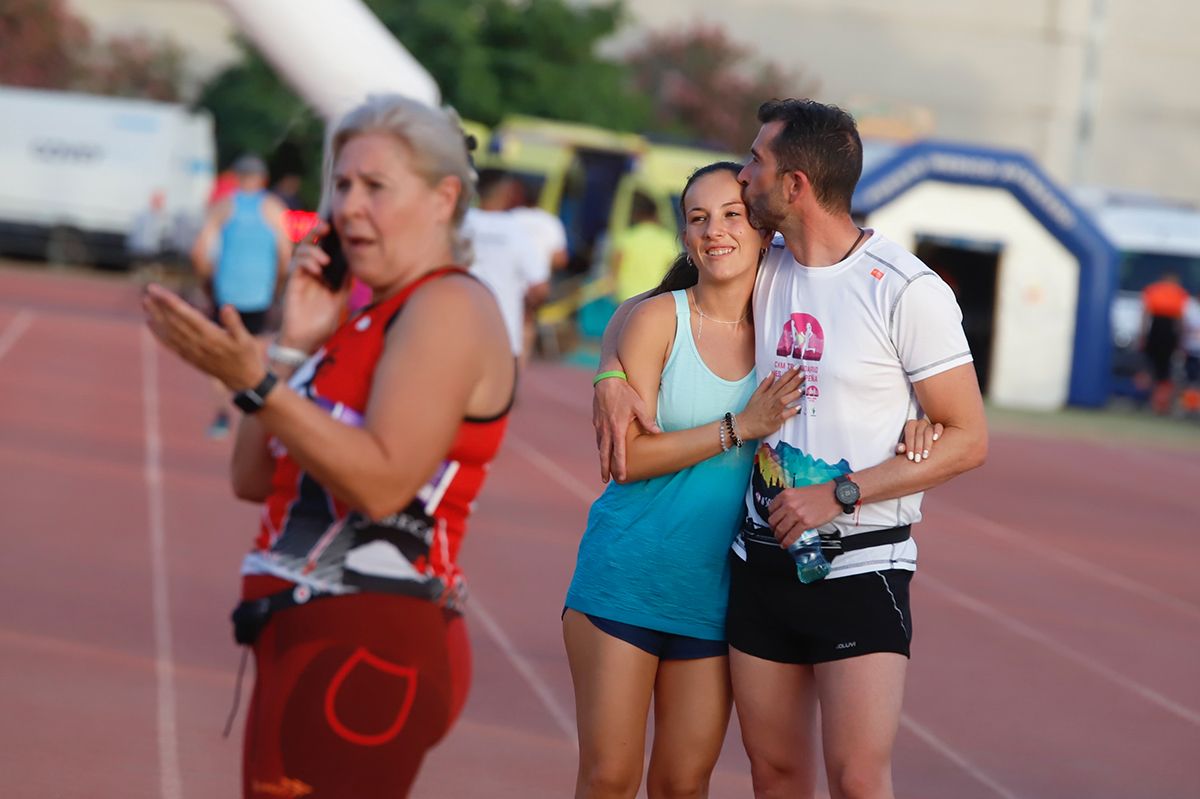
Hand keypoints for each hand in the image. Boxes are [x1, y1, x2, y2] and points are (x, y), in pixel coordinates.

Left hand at [142, 283, 263, 390]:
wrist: (242, 380)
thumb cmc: (246, 355)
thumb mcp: (246, 339)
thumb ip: (235, 323)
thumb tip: (227, 307)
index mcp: (211, 336)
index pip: (186, 315)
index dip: (170, 302)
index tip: (156, 290)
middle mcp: (197, 343)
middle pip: (174, 322)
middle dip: (159, 306)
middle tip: (148, 291)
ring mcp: (191, 352)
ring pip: (169, 332)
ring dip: (156, 317)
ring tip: (145, 302)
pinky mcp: (189, 357)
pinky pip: (170, 344)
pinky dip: (159, 333)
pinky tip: (150, 323)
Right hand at [278, 222, 350, 352]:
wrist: (309, 340)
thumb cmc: (324, 320)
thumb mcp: (341, 297)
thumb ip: (346, 279)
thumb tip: (355, 260)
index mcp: (322, 271)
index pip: (323, 244)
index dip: (326, 232)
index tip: (336, 222)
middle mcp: (309, 270)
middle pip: (310, 242)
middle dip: (316, 231)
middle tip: (326, 227)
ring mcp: (300, 276)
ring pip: (301, 251)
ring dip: (313, 251)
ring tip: (325, 261)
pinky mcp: (292, 284)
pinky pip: (296, 265)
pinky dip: (306, 263)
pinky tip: (317, 269)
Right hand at [593, 377, 659, 482]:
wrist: (606, 381)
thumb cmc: (625, 393)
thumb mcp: (639, 405)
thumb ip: (647, 421)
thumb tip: (658, 433)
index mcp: (617, 428)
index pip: (618, 452)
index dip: (619, 465)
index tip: (620, 477)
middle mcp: (606, 430)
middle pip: (604, 454)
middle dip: (605, 468)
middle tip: (605, 480)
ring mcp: (599, 426)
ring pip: (600, 446)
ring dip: (602, 458)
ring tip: (605, 468)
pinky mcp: (596, 421)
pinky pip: (598, 437)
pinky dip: (601, 446)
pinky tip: (603, 450)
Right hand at [735, 368, 803, 439]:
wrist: (744, 425)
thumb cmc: (751, 410)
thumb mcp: (756, 394)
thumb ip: (765, 383)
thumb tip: (772, 373)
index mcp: (768, 394)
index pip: (780, 381)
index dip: (789, 374)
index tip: (797, 367)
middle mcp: (771, 400)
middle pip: (784, 388)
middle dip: (794, 380)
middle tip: (803, 373)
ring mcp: (773, 410)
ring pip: (784, 400)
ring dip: (793, 394)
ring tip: (802, 389)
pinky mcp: (774, 421)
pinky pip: (784, 415)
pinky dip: (790, 411)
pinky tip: (798, 408)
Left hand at [767, 484, 840, 548]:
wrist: (834, 495)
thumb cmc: (820, 493)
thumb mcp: (799, 491)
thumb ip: (789, 500)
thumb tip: (783, 511)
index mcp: (786, 494)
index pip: (771, 509)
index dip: (771, 517)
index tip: (773, 521)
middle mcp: (789, 504)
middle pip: (773, 520)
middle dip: (773, 528)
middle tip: (775, 532)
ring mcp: (797, 514)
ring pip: (780, 529)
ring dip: (778, 537)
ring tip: (780, 539)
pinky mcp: (805, 523)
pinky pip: (792, 535)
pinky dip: (787, 542)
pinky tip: (786, 544)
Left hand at [895, 418, 943, 462]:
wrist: (922, 446)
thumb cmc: (912, 447)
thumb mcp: (905, 449)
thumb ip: (901, 448)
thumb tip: (900, 448)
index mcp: (910, 425)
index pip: (910, 434)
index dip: (910, 446)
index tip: (910, 457)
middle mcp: (920, 423)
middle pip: (919, 434)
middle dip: (918, 448)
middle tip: (917, 459)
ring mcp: (930, 424)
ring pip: (929, 431)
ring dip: (927, 444)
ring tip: (925, 456)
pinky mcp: (938, 427)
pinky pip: (938, 426)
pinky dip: (937, 432)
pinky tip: (935, 439)